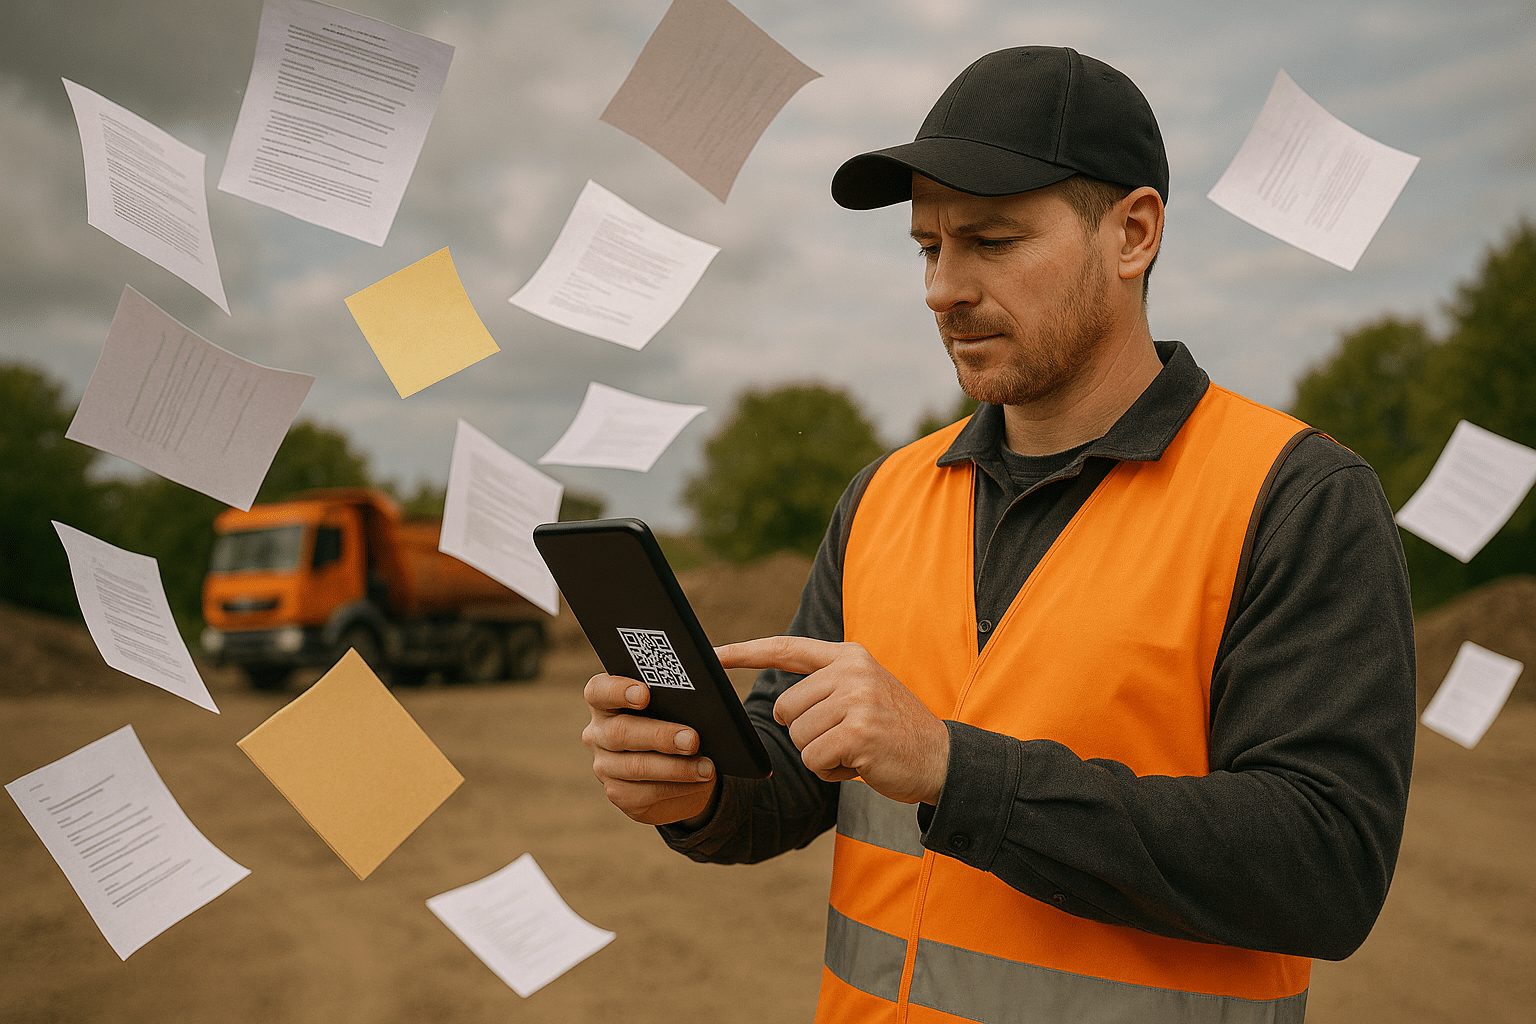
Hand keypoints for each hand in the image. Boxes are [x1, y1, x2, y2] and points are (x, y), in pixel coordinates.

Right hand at [581, 673, 716, 825]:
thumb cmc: (678, 725)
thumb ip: (680, 699)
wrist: (681, 772)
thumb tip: (705, 698)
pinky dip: (677, 787)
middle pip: (620, 732)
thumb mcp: (678, 707)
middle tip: (692, 739)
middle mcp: (599, 732)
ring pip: (636, 767)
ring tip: (706, 767)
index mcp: (607, 700)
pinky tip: (698, 782)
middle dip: (660, 736)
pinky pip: (645, 792)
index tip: (644, 694)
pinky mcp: (618, 792)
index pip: (598, 691)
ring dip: (676, 767)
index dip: (617, 690)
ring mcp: (605, 765)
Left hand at [716, 637, 947, 804]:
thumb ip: (826, 688)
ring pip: (797, 737)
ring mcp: (856, 699)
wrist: (943, 759)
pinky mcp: (858, 732)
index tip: (714, 656)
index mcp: (848, 656)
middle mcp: (851, 671)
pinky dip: (831, 772)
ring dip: (821, 755)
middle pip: (785, 708)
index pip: (786, 648)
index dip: (746, 652)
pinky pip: (814, 759)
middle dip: (806, 734)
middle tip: (845, 738)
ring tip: (856, 750)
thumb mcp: (863, 693)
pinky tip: (860, 764)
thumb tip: (779, 708)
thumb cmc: (894, 732)